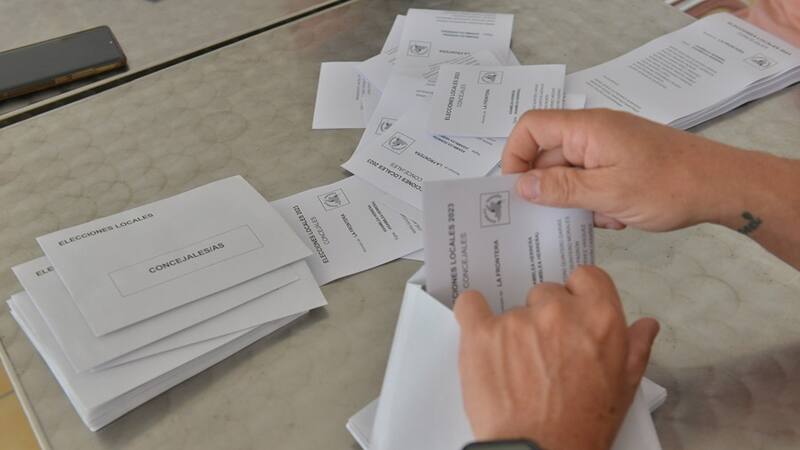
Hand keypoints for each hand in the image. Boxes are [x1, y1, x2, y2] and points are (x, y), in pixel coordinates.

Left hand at [455, 266, 658, 449]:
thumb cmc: (583, 427)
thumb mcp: (623, 389)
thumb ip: (635, 348)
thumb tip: (645, 325)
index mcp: (600, 318)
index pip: (587, 277)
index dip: (578, 295)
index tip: (571, 313)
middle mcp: (559, 311)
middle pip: (546, 293)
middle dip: (544, 317)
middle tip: (544, 352)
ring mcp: (518, 320)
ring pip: (512, 308)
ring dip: (513, 330)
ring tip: (516, 367)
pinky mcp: (482, 332)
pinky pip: (470, 305)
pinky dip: (473, 314)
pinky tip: (480, 332)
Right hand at [502, 108, 753, 231]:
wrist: (723, 187)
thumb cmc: (668, 186)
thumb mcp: (608, 192)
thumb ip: (561, 189)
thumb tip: (520, 186)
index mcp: (586, 129)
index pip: (531, 128)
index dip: (515, 156)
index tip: (515, 191)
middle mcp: (593, 133)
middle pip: (547, 154)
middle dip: (548, 187)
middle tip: (554, 217)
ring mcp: (607, 149)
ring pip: (569, 173)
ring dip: (575, 199)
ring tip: (599, 216)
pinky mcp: (620, 165)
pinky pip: (590, 181)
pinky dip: (595, 202)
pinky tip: (616, 217)